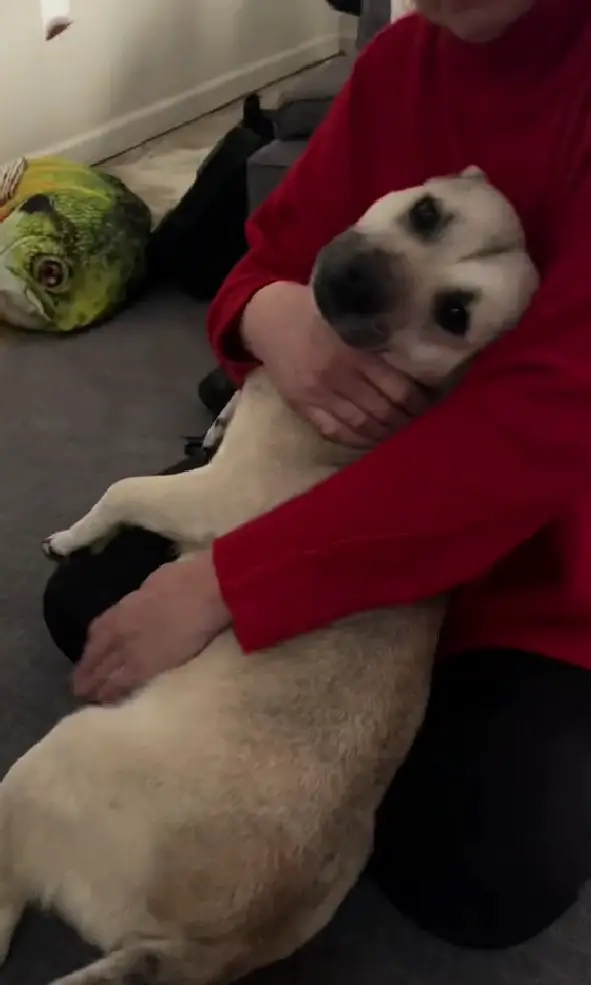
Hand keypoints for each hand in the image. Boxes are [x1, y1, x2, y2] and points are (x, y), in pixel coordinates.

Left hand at [72, 552, 229, 703]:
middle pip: (96, 657)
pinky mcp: (147, 667)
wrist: (203, 593)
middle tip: (79, 687)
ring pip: (104, 673)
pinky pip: (122, 684)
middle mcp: (119, 632)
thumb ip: (143, 599)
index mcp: (121, 610)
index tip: (89, 657)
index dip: (91, 648)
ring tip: (90, 698)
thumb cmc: (185, 580)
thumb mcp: (154, 582)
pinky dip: (113, 693)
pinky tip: (108, 700)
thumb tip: (145, 603)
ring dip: (94, 686)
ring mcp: (131, 651)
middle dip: (86, 673)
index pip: (97, 632)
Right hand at [242, 282, 429, 446]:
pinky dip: (356, 440)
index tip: (427, 402)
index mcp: (355, 351)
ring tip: (397, 430)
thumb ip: (379, 334)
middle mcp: (337, 375)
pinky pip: (334, 431)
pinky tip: (370, 439)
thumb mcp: (351, 315)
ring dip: (384, 433)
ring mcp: (318, 394)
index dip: (417, 401)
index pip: (398, 388)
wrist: (270, 319)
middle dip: (405, 419)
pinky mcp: (302, 405)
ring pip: (361, 425)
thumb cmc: (317, 312)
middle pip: (383, 411)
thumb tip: (417, 355)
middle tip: (416, 419)